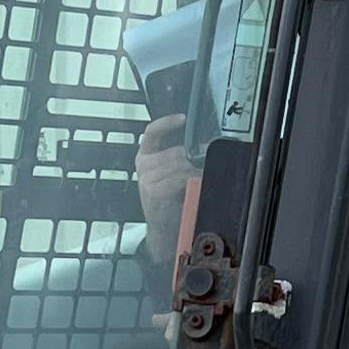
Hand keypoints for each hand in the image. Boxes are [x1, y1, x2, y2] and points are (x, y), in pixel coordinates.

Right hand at [133, 116, 195, 253]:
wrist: (164, 229)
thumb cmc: (170, 200)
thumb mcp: (171, 174)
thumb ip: (179, 157)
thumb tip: (200, 144)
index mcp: (145, 156)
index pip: (152, 132)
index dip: (167, 123)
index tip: (182, 118)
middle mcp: (144, 165)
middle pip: (176, 150)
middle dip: (194, 157)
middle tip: (205, 164)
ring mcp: (147, 178)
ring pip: (180, 163)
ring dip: (195, 170)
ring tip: (200, 177)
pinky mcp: (154, 191)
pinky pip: (180, 177)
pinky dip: (191, 180)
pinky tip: (195, 184)